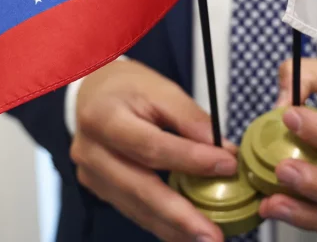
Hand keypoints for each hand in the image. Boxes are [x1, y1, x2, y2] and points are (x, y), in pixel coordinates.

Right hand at [70, 59, 236, 241]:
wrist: (93, 93)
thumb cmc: (129, 89)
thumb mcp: (161, 89)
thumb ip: (191, 119)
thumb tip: (223, 151)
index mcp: (103, 117)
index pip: (151, 145)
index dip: (190, 159)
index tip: (226, 165)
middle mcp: (91, 150)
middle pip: (139, 187)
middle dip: (179, 214)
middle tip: (211, 233)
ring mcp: (90, 174)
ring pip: (136, 207)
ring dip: (173, 228)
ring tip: (205, 237)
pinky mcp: (98, 189)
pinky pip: (133, 210)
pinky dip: (161, 224)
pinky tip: (185, 232)